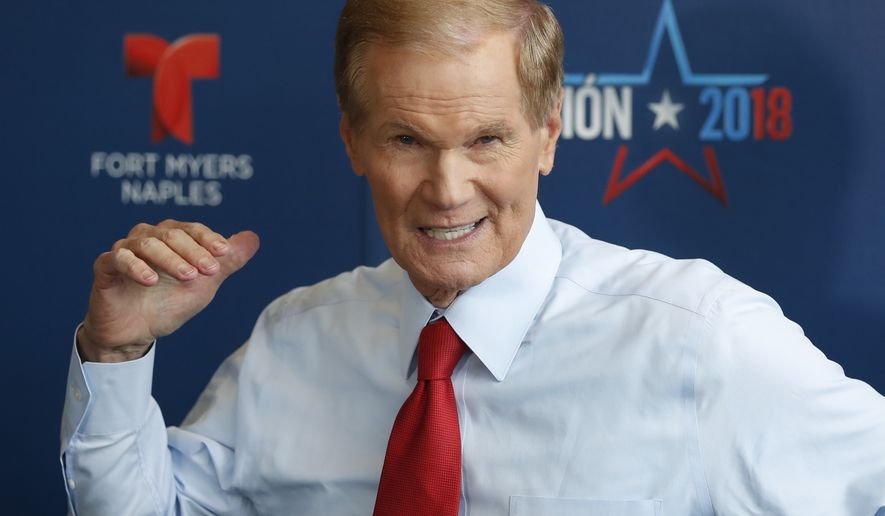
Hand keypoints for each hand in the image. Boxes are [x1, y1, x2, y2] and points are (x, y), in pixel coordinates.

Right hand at [77, 220, 259, 362]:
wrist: (136, 333)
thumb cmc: (169, 304)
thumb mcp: (204, 284)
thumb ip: (228, 262)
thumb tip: (253, 238)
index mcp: (170, 237)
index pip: (192, 229)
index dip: (209, 239)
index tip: (224, 253)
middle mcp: (147, 237)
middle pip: (172, 233)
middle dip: (194, 251)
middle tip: (210, 271)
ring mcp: (124, 250)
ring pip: (147, 243)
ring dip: (170, 259)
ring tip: (188, 277)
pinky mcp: (104, 267)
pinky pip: (118, 258)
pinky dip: (136, 266)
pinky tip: (151, 280)